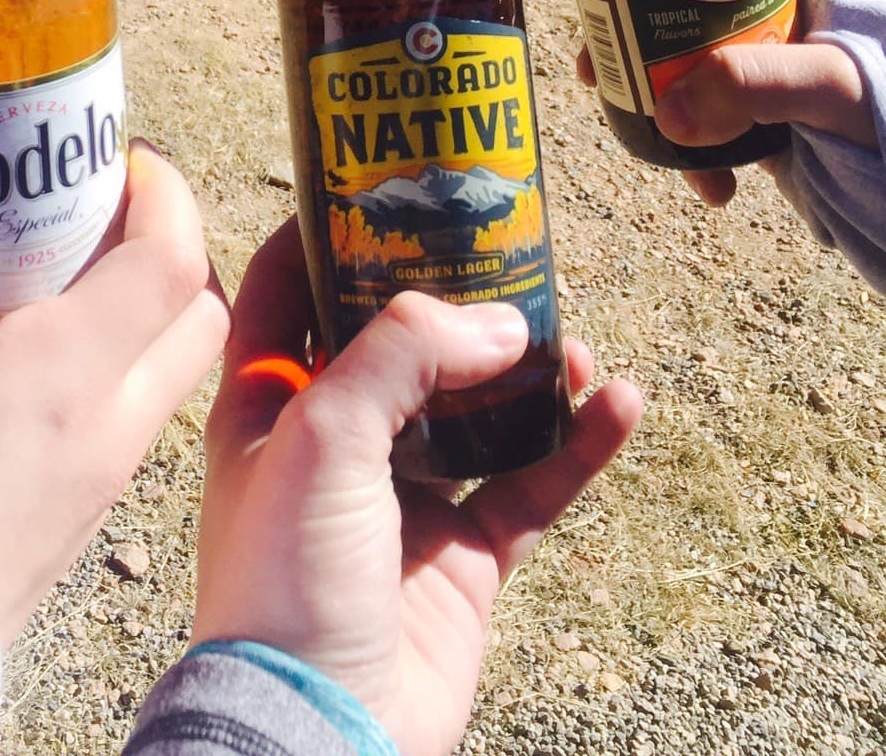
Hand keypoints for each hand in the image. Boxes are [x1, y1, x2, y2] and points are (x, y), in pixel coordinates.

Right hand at [0, 144, 228, 644]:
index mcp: (63, 373)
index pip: (171, 260)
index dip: (164, 192)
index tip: (120, 154)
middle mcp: (106, 423)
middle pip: (195, 310)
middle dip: (167, 241)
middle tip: (95, 202)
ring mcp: (102, 478)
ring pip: (171, 367)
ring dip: (144, 304)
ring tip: (56, 266)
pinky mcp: (82, 517)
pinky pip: (132, 416)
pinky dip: (114, 364)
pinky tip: (26, 352)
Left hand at [193, 223, 641, 755]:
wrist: (320, 727)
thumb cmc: (286, 579)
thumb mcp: (322, 432)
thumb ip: (402, 353)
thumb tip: (496, 322)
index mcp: (266, 400)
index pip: (283, 290)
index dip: (322, 234)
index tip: (382, 185)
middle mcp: (332, 439)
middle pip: (397, 341)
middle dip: (452, 296)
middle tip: (509, 250)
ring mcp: (402, 496)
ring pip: (475, 405)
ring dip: (526, 368)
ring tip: (570, 337)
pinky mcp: (463, 555)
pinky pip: (532, 482)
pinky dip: (578, 443)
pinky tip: (618, 403)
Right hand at [573, 0, 869, 206]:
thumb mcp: (830, 81)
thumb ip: (753, 87)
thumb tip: (666, 114)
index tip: (604, 11)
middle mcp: (771, 15)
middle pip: (680, 15)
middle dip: (638, 53)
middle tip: (599, 79)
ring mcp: (767, 67)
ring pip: (688, 74)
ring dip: (663, 113)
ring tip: (653, 151)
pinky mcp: (768, 116)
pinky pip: (713, 125)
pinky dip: (699, 156)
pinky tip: (712, 189)